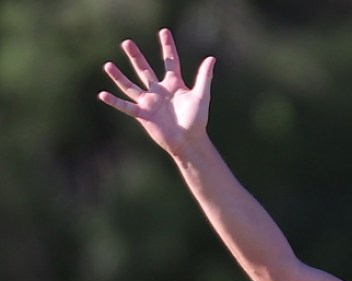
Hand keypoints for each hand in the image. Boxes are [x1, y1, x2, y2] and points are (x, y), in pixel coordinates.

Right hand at [98, 28, 214, 155]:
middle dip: (136, 57)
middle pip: (145, 70)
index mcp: (174, 84)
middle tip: (126, 42)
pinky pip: (126, 106)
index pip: (170, 61)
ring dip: (119, 77)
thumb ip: (204, 77)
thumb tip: (211, 58)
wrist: (189, 141)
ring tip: (108, 65)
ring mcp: (149, 102)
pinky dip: (115, 101)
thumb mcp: (201, 96)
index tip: (164, 31)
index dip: (167, 47)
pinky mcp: (143, 114)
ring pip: (131, 86)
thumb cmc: (197, 120)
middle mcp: (159, 91)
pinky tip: (103, 95)